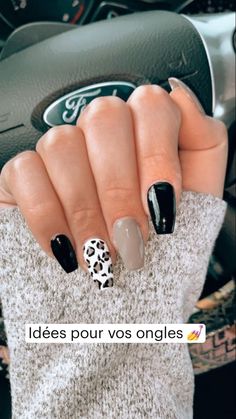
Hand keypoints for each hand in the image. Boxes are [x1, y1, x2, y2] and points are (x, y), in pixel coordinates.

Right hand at [0, 80, 227, 287]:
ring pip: (63, 144)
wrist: (126, 292)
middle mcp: (100, 132)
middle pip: (104, 118)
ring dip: (85, 209)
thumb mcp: (199, 195)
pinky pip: (25, 171)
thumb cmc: (162, 244)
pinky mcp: (23, 173)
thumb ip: (204, 142)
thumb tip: (180, 95)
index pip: (151, 105)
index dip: (158, 155)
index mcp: (143, 130)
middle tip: (131, 238)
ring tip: (101, 254)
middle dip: (120, 187)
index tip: (163, 208)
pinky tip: (67, 250)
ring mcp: (60, 150)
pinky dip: (47, 217)